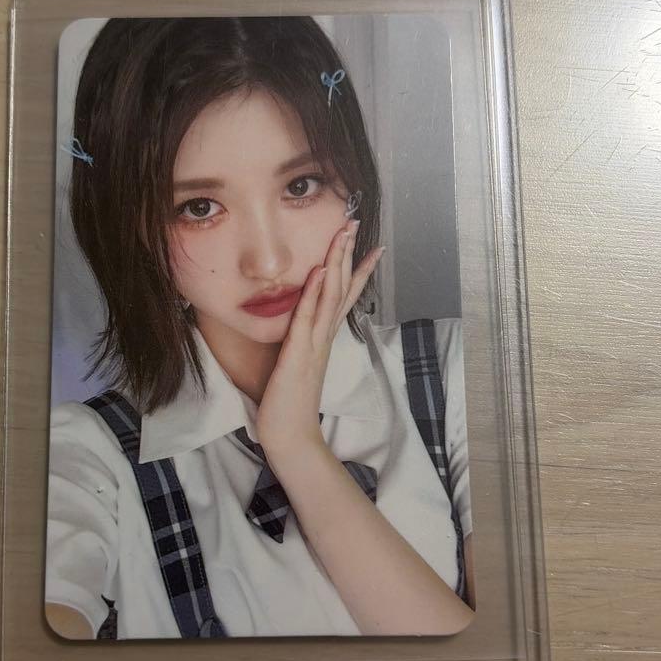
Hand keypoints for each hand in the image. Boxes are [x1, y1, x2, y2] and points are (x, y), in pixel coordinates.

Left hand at [256, 219, 384, 462]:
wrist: (290, 437)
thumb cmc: (289, 405)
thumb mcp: (296, 365)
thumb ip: (301, 344)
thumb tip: (301, 328)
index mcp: (323, 339)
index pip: (344, 297)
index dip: (357, 270)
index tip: (370, 246)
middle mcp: (324, 338)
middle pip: (341, 288)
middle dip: (348, 254)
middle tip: (355, 223)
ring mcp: (314, 345)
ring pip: (330, 296)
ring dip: (336, 264)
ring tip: (342, 235)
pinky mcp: (298, 355)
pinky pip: (307, 318)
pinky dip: (313, 293)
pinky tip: (318, 271)